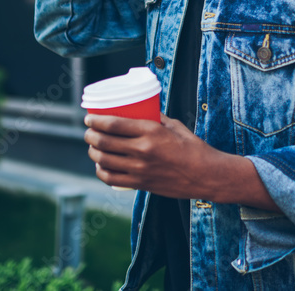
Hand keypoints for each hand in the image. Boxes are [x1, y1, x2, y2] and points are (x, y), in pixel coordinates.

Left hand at [83, 113, 280, 210]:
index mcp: (152, 132)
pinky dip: (102, 172)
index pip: (114, 124)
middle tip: (88, 131)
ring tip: (92, 147)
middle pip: (105, 142)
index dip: (96, 120)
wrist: (205, 175)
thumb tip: (141, 110)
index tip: (89, 117)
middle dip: (90, 135)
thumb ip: (156, 119)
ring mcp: (140, 169)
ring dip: (93, 153)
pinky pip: (112, 179)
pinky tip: (101, 166)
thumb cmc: (193, 147)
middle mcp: (143, 150)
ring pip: (104, 161)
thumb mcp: (175, 126)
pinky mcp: (141, 184)